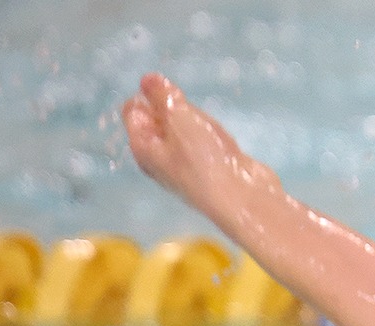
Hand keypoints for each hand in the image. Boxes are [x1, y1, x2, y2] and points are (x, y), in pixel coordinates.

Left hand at [121, 73, 279, 217]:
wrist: (242, 197)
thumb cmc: (204, 158)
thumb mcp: (179, 117)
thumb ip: (162, 95)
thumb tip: (147, 78)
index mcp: (143, 148)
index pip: (133, 111)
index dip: (150, 95)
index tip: (172, 95)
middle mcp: (159, 159)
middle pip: (160, 119)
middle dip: (177, 110)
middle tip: (193, 117)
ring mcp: (185, 166)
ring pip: (185, 130)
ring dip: (199, 123)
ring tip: (213, 133)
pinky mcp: (210, 170)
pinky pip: (206, 144)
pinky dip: (215, 138)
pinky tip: (226, 144)